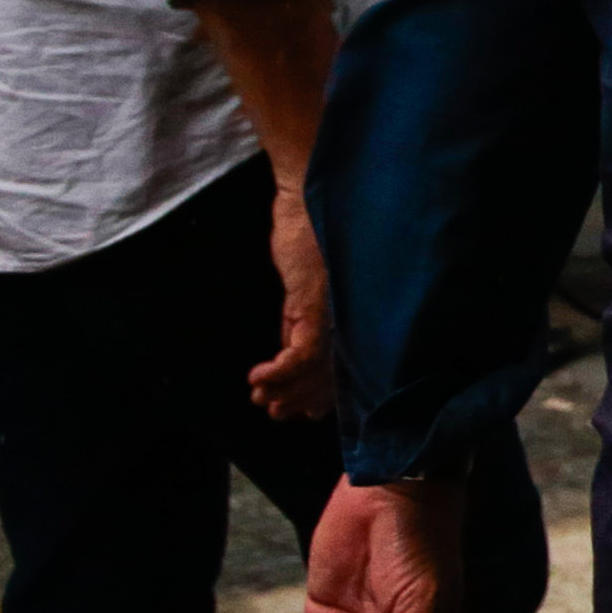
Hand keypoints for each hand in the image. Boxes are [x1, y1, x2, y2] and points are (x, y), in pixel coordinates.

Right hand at [250, 176, 336, 421]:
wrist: (307, 200)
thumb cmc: (310, 235)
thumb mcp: (304, 285)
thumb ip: (299, 317)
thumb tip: (287, 347)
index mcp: (354, 314)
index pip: (345, 366)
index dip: (325, 394)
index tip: (307, 412)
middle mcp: (352, 317)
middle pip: (332, 374)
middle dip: (303, 398)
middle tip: (276, 412)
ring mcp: (337, 313)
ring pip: (315, 370)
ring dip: (286, 389)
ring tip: (263, 400)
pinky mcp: (316, 305)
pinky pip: (299, 353)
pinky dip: (278, 372)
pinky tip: (258, 378)